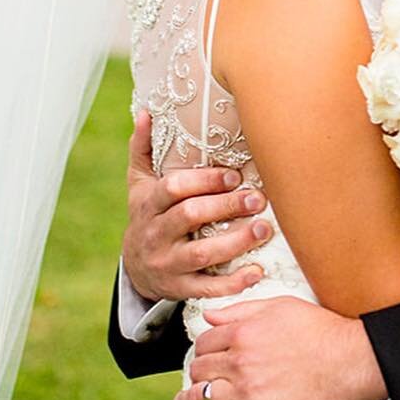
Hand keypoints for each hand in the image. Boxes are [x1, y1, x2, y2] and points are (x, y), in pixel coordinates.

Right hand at [122, 109, 270, 302]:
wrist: (135, 267)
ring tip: (263, 229)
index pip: (173, 188)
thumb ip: (143, 147)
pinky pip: (206, 288)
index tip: (234, 175)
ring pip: (200, 254)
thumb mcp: (139, 182)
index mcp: (147, 203)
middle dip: (225, 206)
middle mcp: (154, 234)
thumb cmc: (148, 213)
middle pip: (190, 217)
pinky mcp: (179, 289)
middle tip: (258, 198)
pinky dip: (232, 283)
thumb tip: (148, 111)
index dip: (204, 181)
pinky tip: (257, 272)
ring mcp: (166, 263)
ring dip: (235, 242)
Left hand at [174, 296, 387, 399]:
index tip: (205, 358)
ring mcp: (246, 392)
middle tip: (200, 380)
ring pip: (200, 397)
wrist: (351, 363)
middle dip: (196, 374)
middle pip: (199, 369)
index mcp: (243, 332)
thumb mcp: (281, 306)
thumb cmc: (322, 332)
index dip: (202, 350)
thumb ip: (241, 309)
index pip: (204, 342)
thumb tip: (210, 315)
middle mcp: (239, 361)